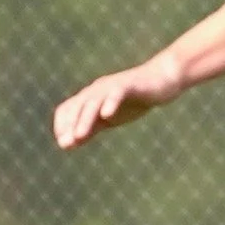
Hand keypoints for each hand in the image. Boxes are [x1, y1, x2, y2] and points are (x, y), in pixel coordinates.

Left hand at [52, 55, 186, 149]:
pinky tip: (107, 115)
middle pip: (77, 106)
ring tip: (79, 136)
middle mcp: (97, 89)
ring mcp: (113, 86)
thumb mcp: (109, 117)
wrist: (162, 80)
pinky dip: (111, 103)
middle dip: (70, 125)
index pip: (67, 109)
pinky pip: (117, 93)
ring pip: (94, 102)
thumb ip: (90, 127)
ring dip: (85, 119)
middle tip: (67, 144)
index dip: (62, 125)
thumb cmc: (134, 100)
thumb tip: (67, 144)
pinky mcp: (130, 85)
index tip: (64, 144)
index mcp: (90, 97)